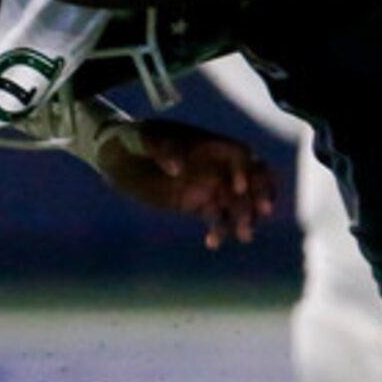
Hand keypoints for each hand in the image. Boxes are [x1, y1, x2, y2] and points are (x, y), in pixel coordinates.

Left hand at [96, 120, 273, 247]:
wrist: (121, 159)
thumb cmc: (136, 140)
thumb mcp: (145, 138)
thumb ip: (163, 149)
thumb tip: (177, 169)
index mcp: (210, 145)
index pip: (239, 154)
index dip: (246, 169)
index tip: (239, 188)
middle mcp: (215, 165)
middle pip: (250, 178)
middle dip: (260, 193)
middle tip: (261, 213)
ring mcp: (209, 186)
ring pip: (238, 202)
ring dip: (245, 217)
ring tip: (244, 236)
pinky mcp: (198, 205)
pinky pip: (218, 219)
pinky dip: (220, 231)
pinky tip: (212, 242)